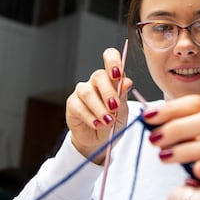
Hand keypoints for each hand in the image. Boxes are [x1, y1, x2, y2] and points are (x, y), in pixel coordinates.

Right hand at [65, 47, 132, 163]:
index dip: (112, 61)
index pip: (110, 58)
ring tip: (107, 121)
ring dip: (99, 108)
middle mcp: (95, 82)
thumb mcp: (123, 111)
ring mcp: (82, 91)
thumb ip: (123, 96)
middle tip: (115, 108)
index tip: (117, 74)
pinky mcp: (72, 104)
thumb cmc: (113, 122)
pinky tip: (97, 125)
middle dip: (108, 92)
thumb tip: (127, 81)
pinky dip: (90, 117)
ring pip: (87, 92)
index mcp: (111, 78)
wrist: (100, 141)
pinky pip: (79, 106)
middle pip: (98, 76)